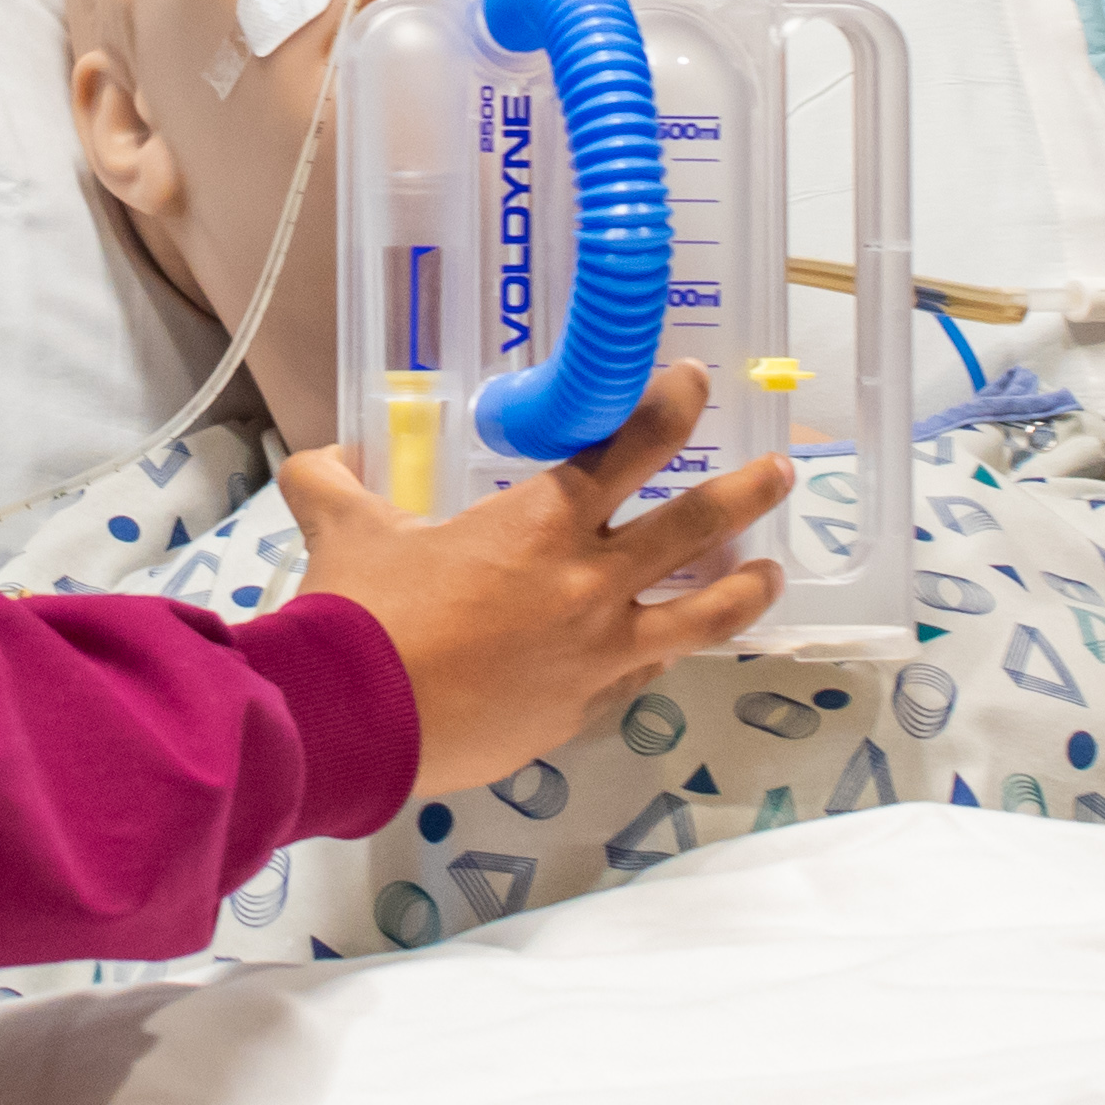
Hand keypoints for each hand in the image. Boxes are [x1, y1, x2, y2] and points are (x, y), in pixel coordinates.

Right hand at [278, 363, 792, 797]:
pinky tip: (669, 645)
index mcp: (539, 522)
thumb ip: (335, 480)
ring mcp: (597, 651)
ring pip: (703, 615)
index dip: (669, 405)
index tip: (695, 382)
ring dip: (745, 588)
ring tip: (771, 572)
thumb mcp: (342, 529)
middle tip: (780, 471)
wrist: (353, 721)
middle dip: (746, 491)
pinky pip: (644, 672)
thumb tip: (325, 456)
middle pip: (693, 525)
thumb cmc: (356, 617)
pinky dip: (660, 652)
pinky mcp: (585, 708)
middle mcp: (587, 581)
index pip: (627, 445)